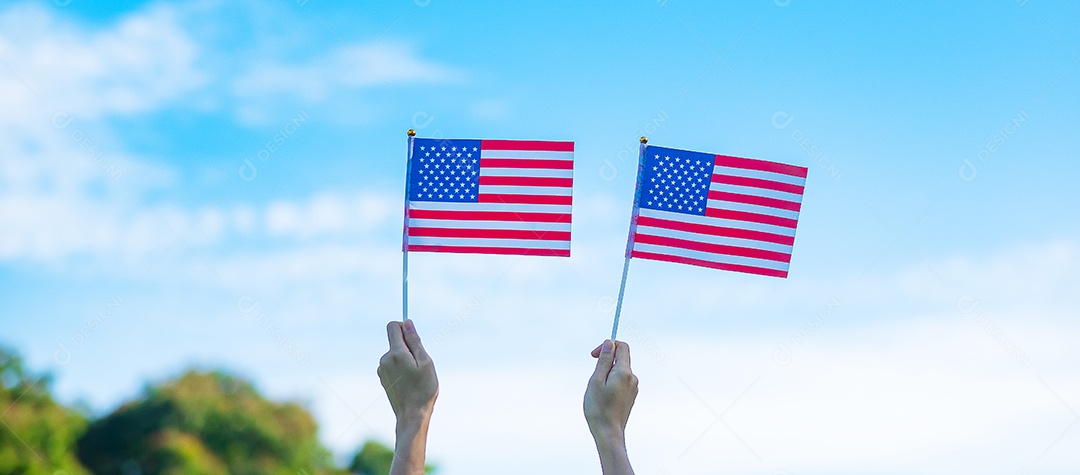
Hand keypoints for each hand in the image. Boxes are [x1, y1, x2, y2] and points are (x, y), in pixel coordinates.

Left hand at [378, 319, 437, 474]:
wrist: (412, 416)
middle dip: (408, 346)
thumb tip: (407, 323)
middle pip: (395, 341)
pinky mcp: (382, 378)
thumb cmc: (423, 389)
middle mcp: (385, 359)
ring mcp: (382, 369)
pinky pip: (392, 364)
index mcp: (396, 353)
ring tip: (415, 376)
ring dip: (405, 359)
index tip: (414, 337)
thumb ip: (415, 341)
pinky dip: (401, 368)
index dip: (404, 327)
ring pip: (395, 354)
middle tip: (420, 364)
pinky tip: (409, 382)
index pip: (393, 327)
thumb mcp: (425, 362)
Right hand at [584, 340, 637, 473]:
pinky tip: (603, 398)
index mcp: (625, 372)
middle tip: (593, 378)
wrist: (609, 433)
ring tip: (597, 391)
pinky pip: (620, 382)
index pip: (622, 347)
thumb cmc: (599, 408)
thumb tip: (609, 343)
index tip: (594, 355)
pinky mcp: (630, 396)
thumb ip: (604, 360)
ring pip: (619, 372)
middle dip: (605, 362)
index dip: (608, 346)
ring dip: (607, 374)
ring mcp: (633, 388)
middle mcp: (632, 378)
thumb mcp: (596, 380)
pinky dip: (610, 383)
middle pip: (621, 359)